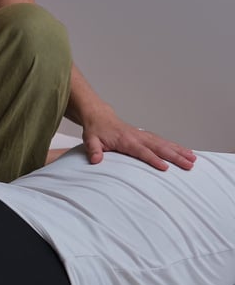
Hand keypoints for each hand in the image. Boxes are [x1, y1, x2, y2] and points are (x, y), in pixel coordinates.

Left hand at [81, 108, 196, 170]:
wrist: (99, 116)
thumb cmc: (96, 130)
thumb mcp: (90, 140)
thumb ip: (93, 149)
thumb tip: (96, 159)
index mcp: (126, 140)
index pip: (142, 151)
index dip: (153, 159)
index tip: (165, 167)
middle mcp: (138, 137)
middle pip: (159, 147)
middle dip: (175, 156)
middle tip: (189, 165)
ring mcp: (143, 135)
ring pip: (164, 143)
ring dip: (179, 151)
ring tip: (193, 159)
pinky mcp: (145, 136)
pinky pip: (162, 141)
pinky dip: (175, 147)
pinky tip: (185, 152)